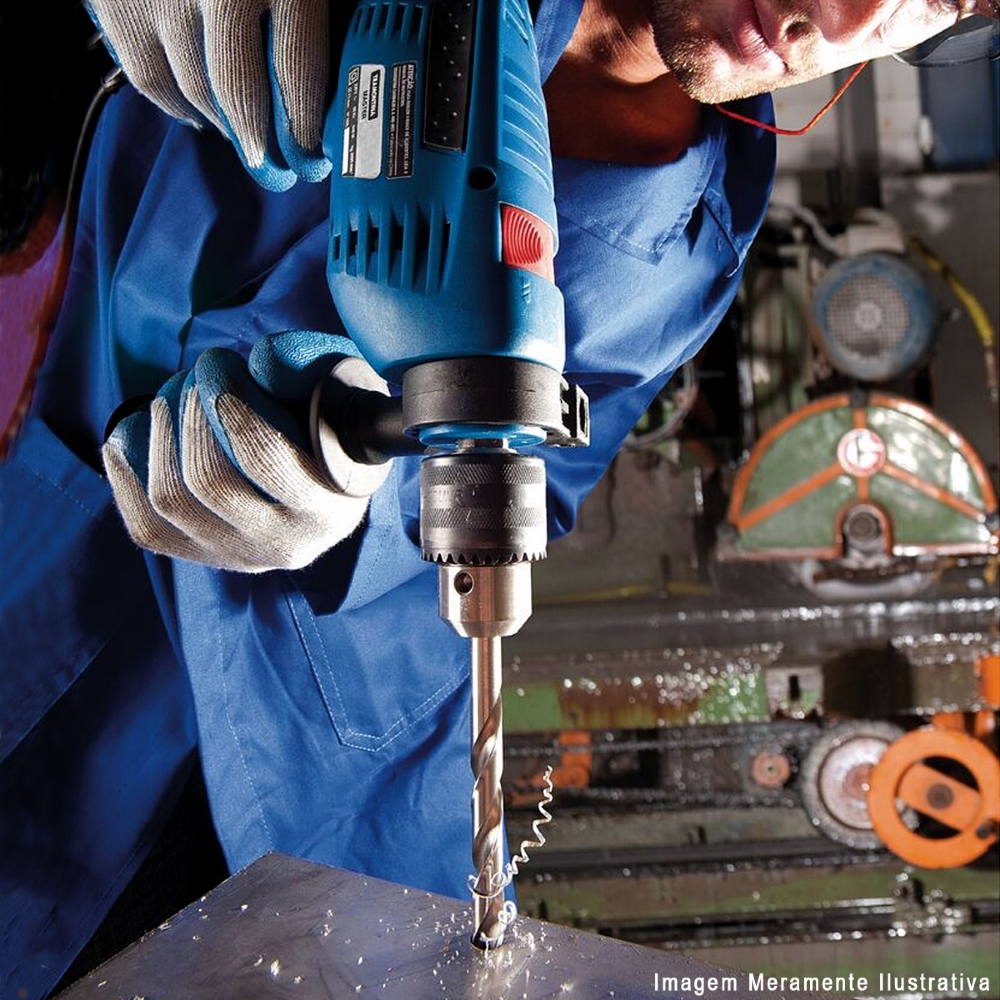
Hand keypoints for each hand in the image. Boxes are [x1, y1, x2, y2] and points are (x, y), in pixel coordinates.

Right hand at [85, 0, 330, 190]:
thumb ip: (312, 8)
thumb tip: (329, 81)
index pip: (298, 75)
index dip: (305, 129)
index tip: (314, 158)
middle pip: (242, 97)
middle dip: (263, 145)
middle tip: (279, 170)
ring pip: (195, 95)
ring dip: (223, 128)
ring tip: (244, 139)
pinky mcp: (117, 0)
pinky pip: (149, 79)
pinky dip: (176, 108)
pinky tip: (199, 116)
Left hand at [102, 332, 387, 571]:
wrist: (331, 476)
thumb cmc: (333, 421)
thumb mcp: (338, 389)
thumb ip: (307, 369)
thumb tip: (260, 361)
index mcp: (329, 510)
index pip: (265, 461)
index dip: (229, 404)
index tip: (219, 362)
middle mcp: (286, 546)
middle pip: (209, 484)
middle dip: (189, 417)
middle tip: (192, 375)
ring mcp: (240, 557)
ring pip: (170, 503)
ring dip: (158, 439)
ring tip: (165, 399)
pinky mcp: (204, 557)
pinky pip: (146, 526)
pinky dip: (126, 479)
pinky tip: (124, 440)